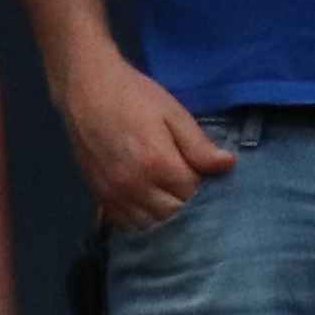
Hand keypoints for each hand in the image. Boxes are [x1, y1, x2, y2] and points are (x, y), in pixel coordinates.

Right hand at [64, 61, 236, 229]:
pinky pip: (124, 222)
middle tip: (187, 182)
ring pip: (149, 224)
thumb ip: (199, 145)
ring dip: (164, 214)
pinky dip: (140, 218)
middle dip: (185, 202)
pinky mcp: (98, 195)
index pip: (192, 194)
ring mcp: (113, 193)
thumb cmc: (135, 97)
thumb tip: (227, 165)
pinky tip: (148, 202)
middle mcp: (134, 185)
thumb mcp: (173, 114)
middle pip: (172, 213)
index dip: (202, 184)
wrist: (86, 90)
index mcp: (157, 163)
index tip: (202, 172)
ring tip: (169, 194)